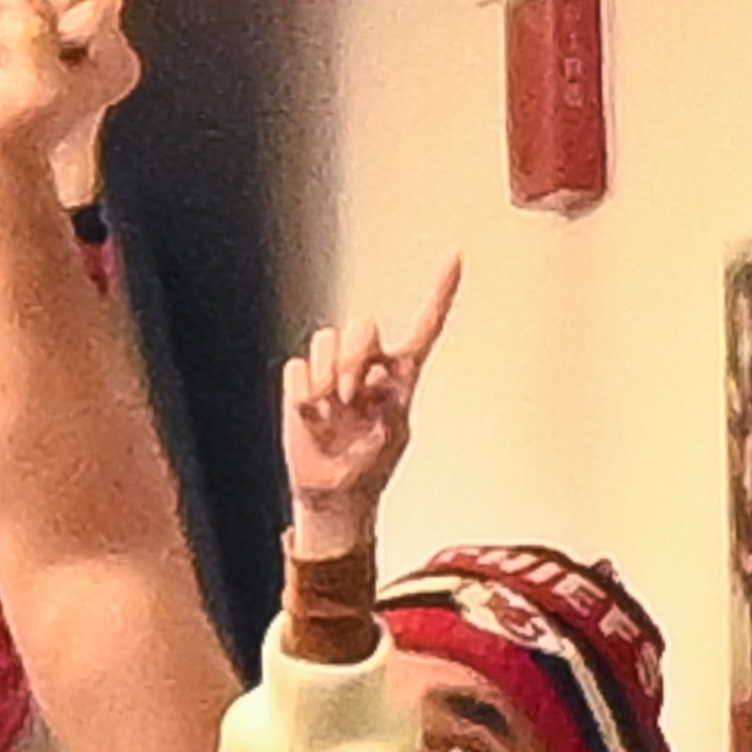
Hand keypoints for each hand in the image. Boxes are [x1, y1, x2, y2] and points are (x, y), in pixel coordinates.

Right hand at [282, 259, 461, 557]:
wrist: (334, 494)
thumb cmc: (368, 469)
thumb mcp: (391, 441)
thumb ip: (388, 406)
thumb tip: (372, 378)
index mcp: (400, 378)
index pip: (424, 327)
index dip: (439, 293)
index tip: (455, 257)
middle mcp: (368, 367)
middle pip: (360, 326)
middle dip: (353, 357)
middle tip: (350, 396)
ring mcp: (333, 371)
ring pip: (326, 338)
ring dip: (327, 374)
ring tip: (332, 408)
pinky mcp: (303, 382)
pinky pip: (297, 366)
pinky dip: (302, 392)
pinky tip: (312, 415)